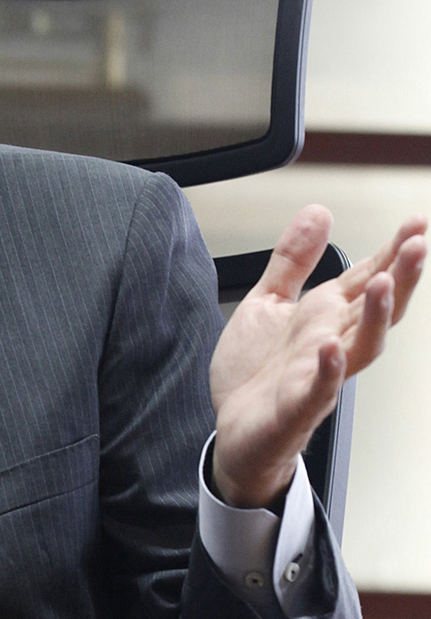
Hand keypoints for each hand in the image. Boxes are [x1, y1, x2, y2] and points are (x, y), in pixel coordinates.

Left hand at [209, 205, 425, 508]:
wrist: (234, 433)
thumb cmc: (255, 372)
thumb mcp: (268, 302)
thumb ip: (292, 260)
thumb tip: (320, 212)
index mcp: (323, 318)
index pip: (365, 280)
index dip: (390, 253)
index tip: (416, 223)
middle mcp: (329, 344)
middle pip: (375, 310)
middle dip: (399, 277)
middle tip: (419, 243)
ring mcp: (317, 375)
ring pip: (360, 347)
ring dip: (374, 317)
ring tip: (383, 283)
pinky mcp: (295, 406)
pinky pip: (319, 389)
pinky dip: (329, 370)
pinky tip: (332, 349)